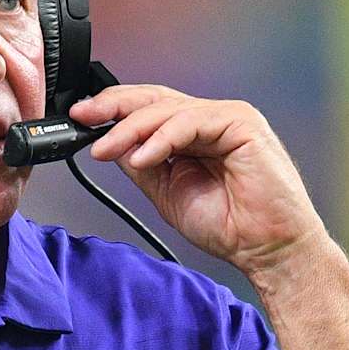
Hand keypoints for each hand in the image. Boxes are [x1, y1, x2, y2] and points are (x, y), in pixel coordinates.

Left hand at [75, 84, 328, 276]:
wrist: (267, 249)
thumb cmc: (231, 227)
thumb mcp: (168, 192)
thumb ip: (143, 165)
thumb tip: (109, 145)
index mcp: (194, 133)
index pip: (149, 110)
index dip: (113, 111)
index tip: (80, 120)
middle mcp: (211, 120)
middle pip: (155, 100)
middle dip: (114, 108)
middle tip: (83, 118)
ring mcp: (227, 118)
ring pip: (168, 110)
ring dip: (131, 129)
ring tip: (105, 149)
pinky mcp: (242, 123)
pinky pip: (191, 122)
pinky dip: (161, 138)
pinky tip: (141, 156)